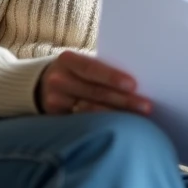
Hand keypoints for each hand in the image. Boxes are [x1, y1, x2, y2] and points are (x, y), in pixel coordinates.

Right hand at [37, 50, 151, 115]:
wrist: (41, 85)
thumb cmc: (74, 71)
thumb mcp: (81, 63)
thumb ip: (101, 69)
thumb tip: (136, 81)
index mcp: (67, 60)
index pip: (92, 69)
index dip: (113, 78)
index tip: (133, 85)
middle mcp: (59, 81)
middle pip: (95, 92)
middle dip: (123, 100)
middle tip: (146, 106)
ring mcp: (55, 102)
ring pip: (90, 111)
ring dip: (116, 116)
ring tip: (138, 120)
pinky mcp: (56, 119)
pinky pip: (83, 123)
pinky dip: (103, 125)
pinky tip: (119, 127)